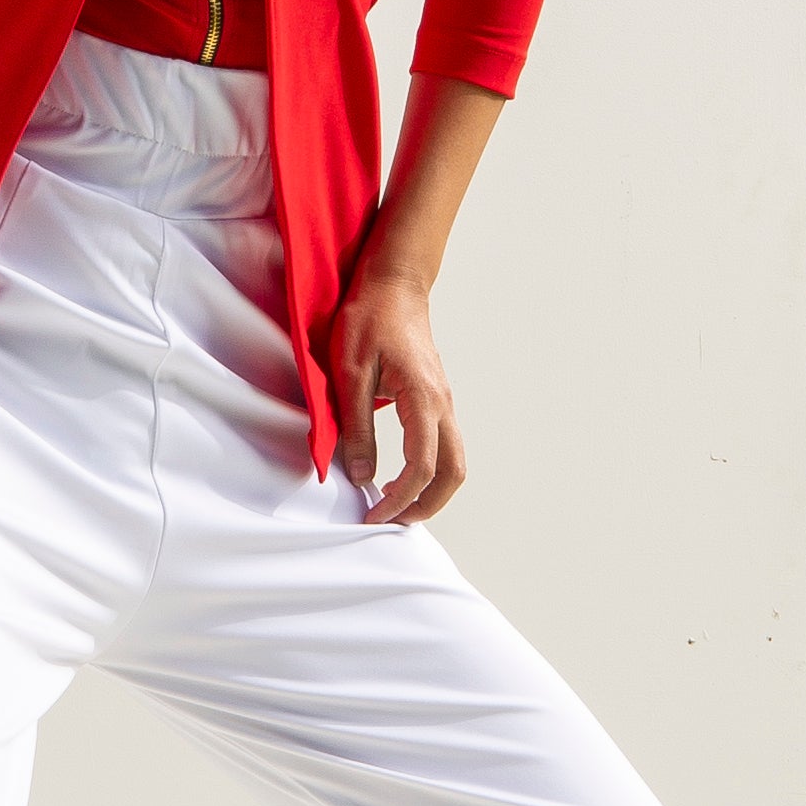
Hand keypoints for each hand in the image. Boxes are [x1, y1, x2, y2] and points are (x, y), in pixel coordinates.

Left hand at [329, 260, 465, 524]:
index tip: (371, 516)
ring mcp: (444, 400)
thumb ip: (356, 427)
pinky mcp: (437, 398)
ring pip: (455, 461)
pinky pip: (446, 445)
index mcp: (422, 398)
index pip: (420, 467)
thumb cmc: (369, 319)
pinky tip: (400, 475)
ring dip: (431, 490)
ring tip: (394, 504)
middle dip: (426, 506)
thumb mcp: (350, 374)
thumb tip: (362, 475)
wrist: (394, 284)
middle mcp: (442, 403)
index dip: (398, 500)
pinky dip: (430, 470)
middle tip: (390, 521)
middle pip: (454, 473)